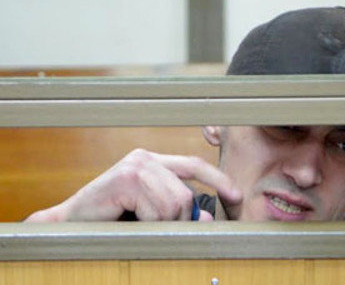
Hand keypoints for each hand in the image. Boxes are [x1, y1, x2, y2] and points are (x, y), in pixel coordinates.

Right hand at [24, 149, 241, 221]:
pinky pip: (158, 211)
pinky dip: (147, 224)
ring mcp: (135, 166)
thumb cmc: (108, 222)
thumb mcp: (149, 215)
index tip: (237, 196)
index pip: (193, 165)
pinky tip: (128, 221)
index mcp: (152, 162)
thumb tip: (207, 217)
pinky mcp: (126, 179)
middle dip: (176, 220)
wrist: (66, 228)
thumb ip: (177, 212)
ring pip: (175, 204)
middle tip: (149, 227)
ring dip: (160, 224)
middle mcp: (144, 158)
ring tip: (136, 224)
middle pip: (186, 194)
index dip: (218, 180)